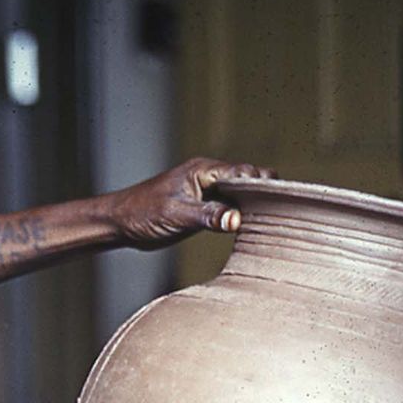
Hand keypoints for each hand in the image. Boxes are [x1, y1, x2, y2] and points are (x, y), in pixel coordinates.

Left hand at [104, 158, 275, 249]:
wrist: (120, 222)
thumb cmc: (141, 213)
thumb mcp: (177, 215)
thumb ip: (207, 216)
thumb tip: (237, 220)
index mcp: (203, 171)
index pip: (245, 172)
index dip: (265, 184)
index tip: (282, 201)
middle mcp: (208, 178)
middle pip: (248, 182)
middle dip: (264, 195)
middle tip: (281, 217)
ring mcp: (206, 193)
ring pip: (240, 196)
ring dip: (253, 207)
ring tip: (273, 225)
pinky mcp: (203, 208)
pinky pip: (229, 208)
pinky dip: (240, 216)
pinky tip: (251, 231)